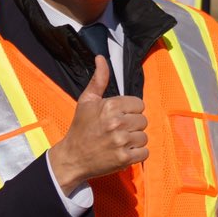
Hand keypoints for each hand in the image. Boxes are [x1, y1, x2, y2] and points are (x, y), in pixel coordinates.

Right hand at [46, 58, 148, 194]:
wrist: (72, 157)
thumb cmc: (81, 128)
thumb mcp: (87, 100)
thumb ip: (99, 79)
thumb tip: (101, 58)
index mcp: (110, 106)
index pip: (139, 104)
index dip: (130, 111)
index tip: (119, 117)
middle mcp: (117, 122)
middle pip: (143, 120)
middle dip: (132, 126)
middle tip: (117, 131)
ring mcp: (121, 141)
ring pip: (144, 136)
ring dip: (134, 140)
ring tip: (119, 142)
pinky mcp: (124, 158)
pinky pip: (145, 152)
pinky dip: (137, 154)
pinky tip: (124, 152)